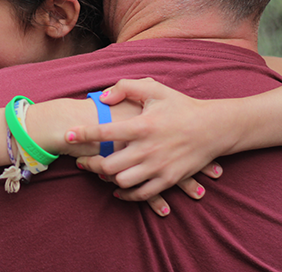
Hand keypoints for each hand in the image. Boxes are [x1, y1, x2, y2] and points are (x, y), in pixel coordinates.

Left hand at [66, 78, 228, 215]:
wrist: (214, 128)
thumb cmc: (181, 106)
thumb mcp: (155, 90)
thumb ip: (125, 88)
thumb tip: (101, 98)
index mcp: (142, 126)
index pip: (104, 132)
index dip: (82, 134)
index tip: (67, 135)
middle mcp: (148, 149)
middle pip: (108, 164)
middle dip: (89, 162)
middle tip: (80, 159)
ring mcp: (158, 167)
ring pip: (121, 181)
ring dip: (106, 177)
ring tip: (99, 170)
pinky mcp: (168, 180)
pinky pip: (141, 194)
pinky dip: (126, 194)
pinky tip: (117, 188)